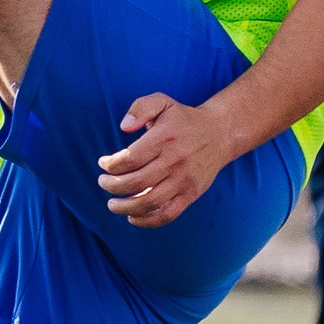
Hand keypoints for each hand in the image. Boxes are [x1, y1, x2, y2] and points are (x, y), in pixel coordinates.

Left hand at [99, 94, 236, 227]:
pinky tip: (132, 217)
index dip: (111, 165)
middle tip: (103, 182)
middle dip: (112, 186)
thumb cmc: (183, 119)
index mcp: (165, 138)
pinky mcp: (191, 194)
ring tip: (112, 204)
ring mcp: (184, 180)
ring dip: (124, 207)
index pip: (130, 159)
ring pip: (149, 202)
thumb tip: (124, 127)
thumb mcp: (163, 102)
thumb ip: (140, 108)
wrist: (220, 133)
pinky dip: (147, 221)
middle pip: (136, 182)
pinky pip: (167, 214)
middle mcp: (175, 161)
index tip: (103, 164)